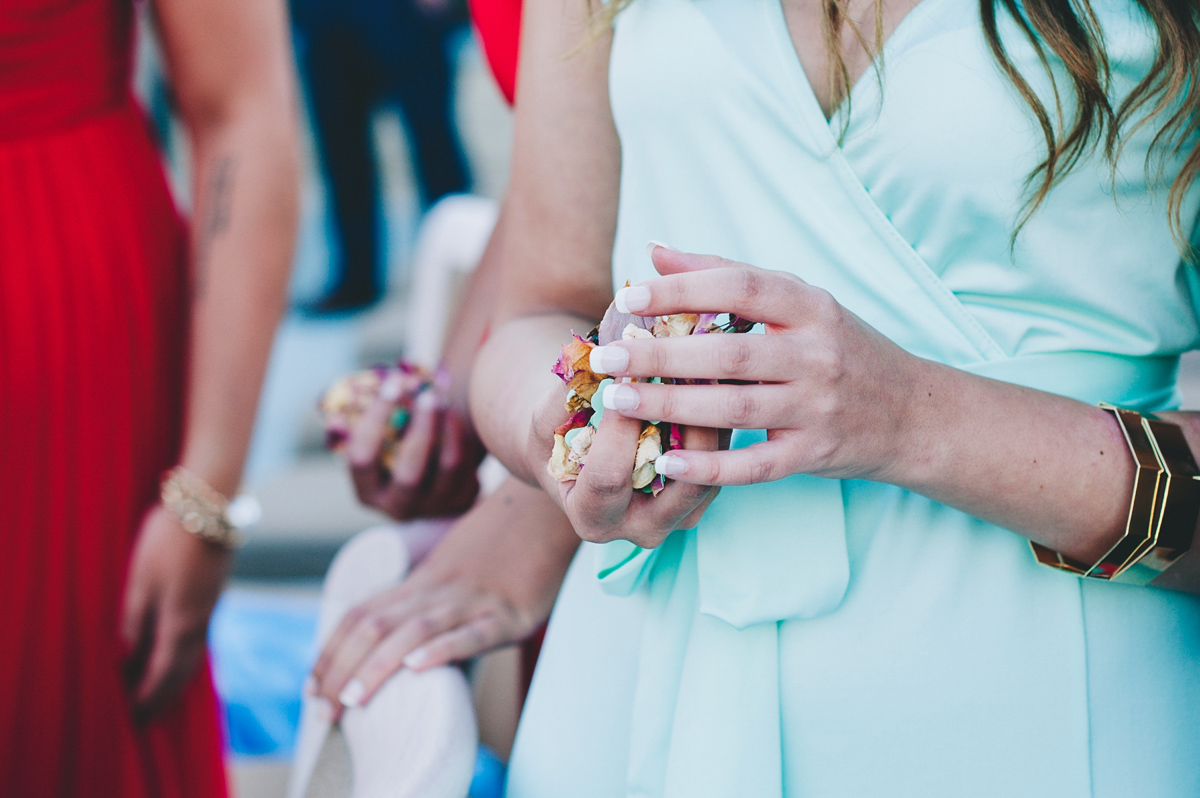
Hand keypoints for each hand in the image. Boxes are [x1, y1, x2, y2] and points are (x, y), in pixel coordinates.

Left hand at [120, 506, 231, 720]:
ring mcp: (211, 607)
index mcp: (179, 621)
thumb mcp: (141, 580)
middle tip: (148, 715)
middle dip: (165, 694)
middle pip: (183, 669)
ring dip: (178, 677)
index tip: (135, 714)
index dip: (148, 695)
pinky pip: (201, 637)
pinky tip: (180, 652)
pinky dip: (188, 655)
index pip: (162, 671)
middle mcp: (200, 621)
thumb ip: (135, 619)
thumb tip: (127, 655)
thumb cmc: (169, 540)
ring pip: (195, 654)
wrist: (210, 507)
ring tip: (164, 691)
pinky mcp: (215, 593)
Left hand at [309, 478, 577, 718]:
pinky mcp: (512, 613)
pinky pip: (473, 632)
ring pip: (415, 631)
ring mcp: (474, 600)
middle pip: (376, 626)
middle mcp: (438, 590)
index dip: (332, 651)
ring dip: (378, 666)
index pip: (361, 616)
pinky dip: (443, 650)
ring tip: (353, 700)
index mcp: (422, 582)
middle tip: (321, 711)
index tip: (312, 688)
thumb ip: (426, 601)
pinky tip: (419, 668)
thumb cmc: (503, 544)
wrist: (547, 506)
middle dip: (343, 670)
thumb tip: (400, 644)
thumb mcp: (454, 570)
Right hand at [348, 388, 484, 520]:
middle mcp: (398, 508)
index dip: (376, 419)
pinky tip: (454, 418)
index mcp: (367, 493)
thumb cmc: (397, 454)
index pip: (362, 459)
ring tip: (445, 401)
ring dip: (449, 427)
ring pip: (448, 466)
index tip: (392, 384)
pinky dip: (464, 437)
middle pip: (409, 473)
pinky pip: (468, 466)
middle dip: (421, 429)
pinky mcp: (462, 502)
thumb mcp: (382, 445)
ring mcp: (433, 508)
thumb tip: (401, 378)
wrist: (431, 491)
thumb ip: (386, 418)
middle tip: (429, 394)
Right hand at [529, 374, 725, 549]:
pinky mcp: (706, 495)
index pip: (610, 476)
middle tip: (681, 364)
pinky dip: (720, 418)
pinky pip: (724, 459)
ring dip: (710, 414)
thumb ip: (566, 396)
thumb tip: (594, 355)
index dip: (619, 425)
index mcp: (593, 518)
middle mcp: (641, 528)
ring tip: (704, 363)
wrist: (580, 456)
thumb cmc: (556, 437)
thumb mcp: (547, 420)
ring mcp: (680, 516)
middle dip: (680, 417)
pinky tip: (714, 377)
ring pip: (711, 469)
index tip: (626, 370)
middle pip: (678, 481)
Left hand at [585, 246, 925, 485]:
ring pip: (734, 408)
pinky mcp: (815, 454)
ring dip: (670, 406)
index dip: (682, 289)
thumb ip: (728, 277)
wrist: (913, 413)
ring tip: (618, 401)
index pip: (741, 288)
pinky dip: (710, 467)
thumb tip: (655, 251)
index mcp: (812, 306)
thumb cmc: (841, 349)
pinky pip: (755, 465)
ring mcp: (818, 407)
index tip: (629, 297)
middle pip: (729, 352)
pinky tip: (666, 460)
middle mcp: (818, 354)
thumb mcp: (800, 303)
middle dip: (661, 355)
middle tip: (606, 358)